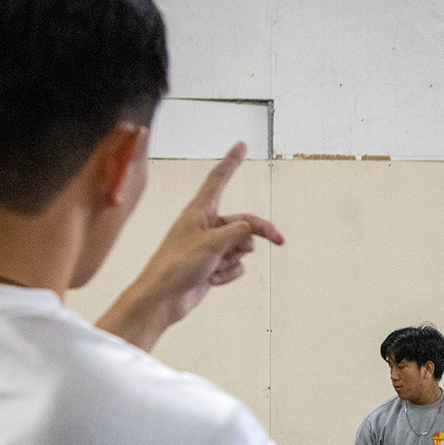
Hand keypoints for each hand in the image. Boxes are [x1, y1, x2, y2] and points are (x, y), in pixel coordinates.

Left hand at [96, 143, 284, 351]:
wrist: (164, 299)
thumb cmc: (176, 266)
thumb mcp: (211, 243)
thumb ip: (237, 231)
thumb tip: (253, 230)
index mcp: (198, 212)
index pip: (218, 180)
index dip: (231, 162)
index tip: (240, 145)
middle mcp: (205, 226)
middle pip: (244, 222)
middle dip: (259, 233)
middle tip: (279, 240)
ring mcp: (210, 247)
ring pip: (242, 246)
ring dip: (234, 259)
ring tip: (215, 267)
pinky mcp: (213, 265)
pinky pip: (236, 266)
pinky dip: (229, 274)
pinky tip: (213, 279)